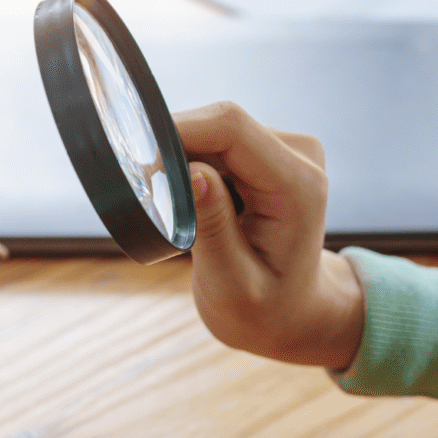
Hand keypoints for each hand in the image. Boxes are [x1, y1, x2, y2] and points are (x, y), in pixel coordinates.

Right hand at [177, 102, 366, 370]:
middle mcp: (300, 156)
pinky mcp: (270, 150)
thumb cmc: (263, 308)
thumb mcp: (231, 284)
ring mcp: (288, 149)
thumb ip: (212, 228)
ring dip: (186, 167)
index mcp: (298, 187)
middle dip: (177, 156)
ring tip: (189, 220)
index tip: (137, 163)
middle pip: (219, 125)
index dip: (178, 132)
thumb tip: (192, 172)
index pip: (231, 129)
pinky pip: (216, 142)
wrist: (292, 312)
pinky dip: (195, 169)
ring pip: (213, 132)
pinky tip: (201, 209)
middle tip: (156, 205)